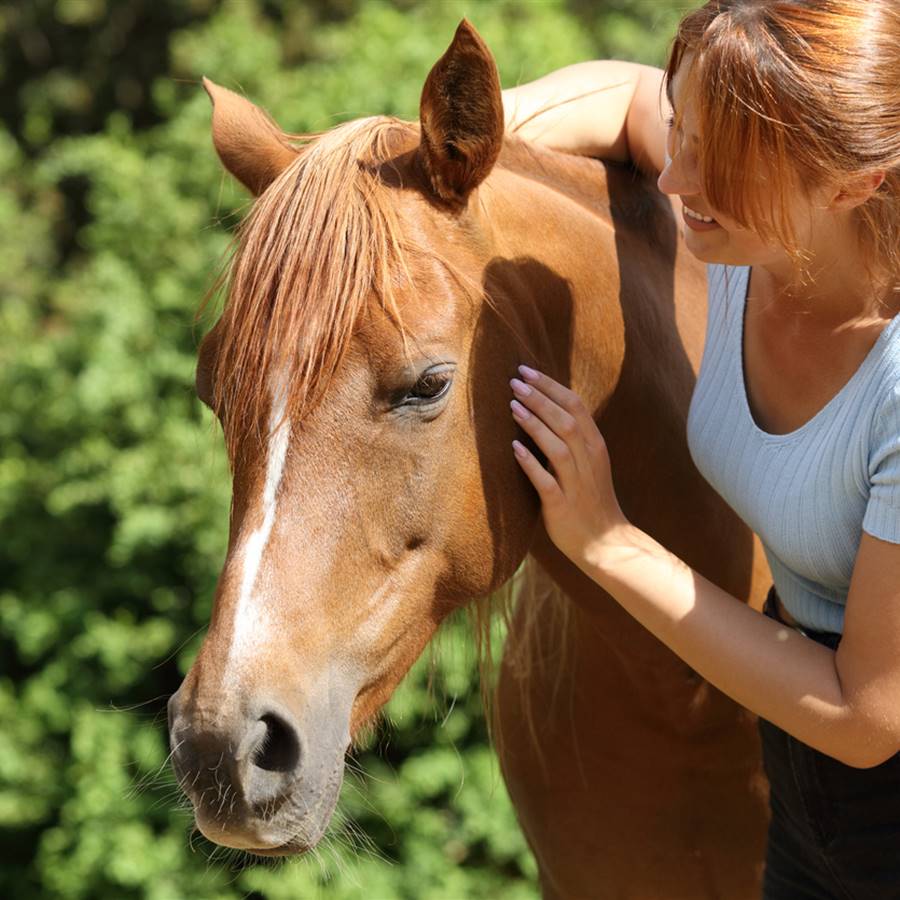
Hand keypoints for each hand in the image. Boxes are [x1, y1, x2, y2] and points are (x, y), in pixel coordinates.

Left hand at [510, 365, 628, 568]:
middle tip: (514, 381)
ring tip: (512, 406)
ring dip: (535, 424)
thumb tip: (543, 408)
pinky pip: (547, 481)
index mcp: (595, 446)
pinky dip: (531, 463)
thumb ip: (571, 438)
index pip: (575, 405)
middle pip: (566, 420)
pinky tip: (514, 449)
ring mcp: (578, 483)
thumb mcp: (588, 463)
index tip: (526, 370)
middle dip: (539, 398)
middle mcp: (589, 460)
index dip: (550, 386)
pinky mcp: (563, 506)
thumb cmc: (591, 499)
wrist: (607, 544)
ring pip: (558, 446)